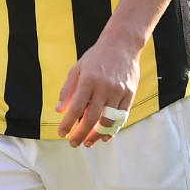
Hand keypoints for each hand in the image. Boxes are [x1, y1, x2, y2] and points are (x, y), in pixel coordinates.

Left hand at [55, 33, 139, 147]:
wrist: (121, 46)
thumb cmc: (96, 57)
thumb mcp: (77, 68)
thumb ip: (67, 89)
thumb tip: (59, 110)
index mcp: (88, 80)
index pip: (76, 107)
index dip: (68, 123)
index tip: (61, 133)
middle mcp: (104, 87)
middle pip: (92, 118)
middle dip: (81, 134)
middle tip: (73, 143)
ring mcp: (118, 92)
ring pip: (108, 121)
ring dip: (97, 135)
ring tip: (87, 142)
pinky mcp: (130, 95)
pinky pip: (121, 117)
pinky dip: (113, 129)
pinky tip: (104, 136)